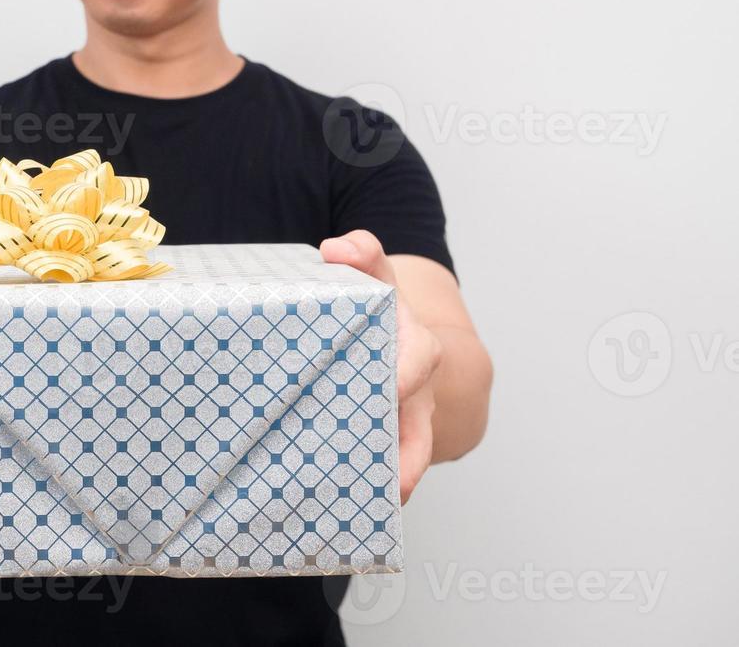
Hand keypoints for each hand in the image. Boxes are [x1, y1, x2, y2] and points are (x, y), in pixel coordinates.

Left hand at [320, 229, 442, 504]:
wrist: (395, 333)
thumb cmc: (380, 305)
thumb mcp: (375, 273)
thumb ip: (361, 254)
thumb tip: (337, 249)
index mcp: (416, 347)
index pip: (420, 360)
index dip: (406, 375)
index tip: (393, 388)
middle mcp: (416, 391)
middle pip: (418, 427)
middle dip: (405, 453)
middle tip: (390, 479)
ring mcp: (404, 420)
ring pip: (408, 459)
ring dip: (391, 483)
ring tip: (367, 509)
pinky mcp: (386, 442)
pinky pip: (385, 470)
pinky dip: (370, 489)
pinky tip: (337, 507)